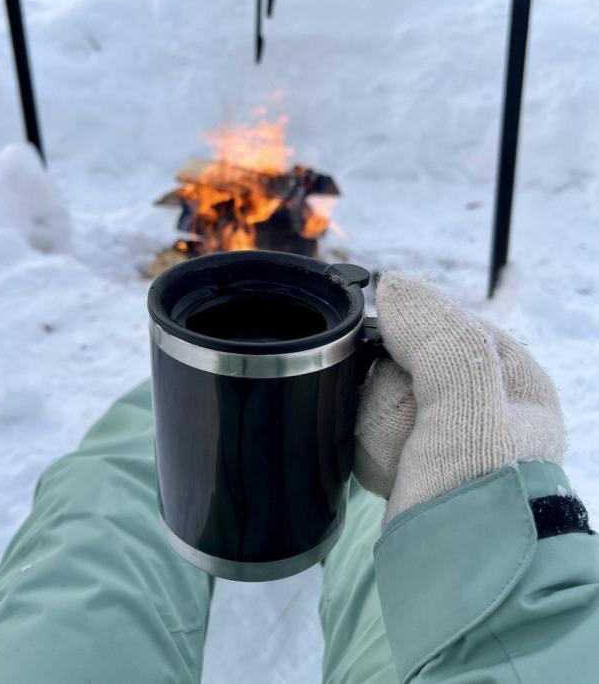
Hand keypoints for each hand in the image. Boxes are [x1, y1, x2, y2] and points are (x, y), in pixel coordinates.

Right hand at [354, 271, 566, 522]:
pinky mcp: (412, 458)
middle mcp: (481, 397)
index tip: (371, 326)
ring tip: (398, 462)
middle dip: (387, 387)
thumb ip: (439, 338)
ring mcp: (445, 431)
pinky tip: (385, 471)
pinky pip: (369, 425)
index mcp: (511, 373)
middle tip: (406, 429)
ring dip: (374, 423)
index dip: (404, 322)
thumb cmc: (478, 501)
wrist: (459, 593)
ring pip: (379, 390)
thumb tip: (392, 285)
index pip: (446, 316)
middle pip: (402, 353)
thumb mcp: (470, 410)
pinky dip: (367, 445)